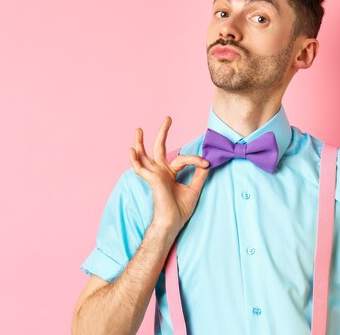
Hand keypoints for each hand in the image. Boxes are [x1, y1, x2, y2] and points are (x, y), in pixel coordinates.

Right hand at [129, 116, 209, 233]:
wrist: (172, 222)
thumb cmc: (180, 209)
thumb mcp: (194, 189)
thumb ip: (199, 175)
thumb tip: (207, 163)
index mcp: (170, 173)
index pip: (182, 159)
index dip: (195, 159)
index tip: (206, 163)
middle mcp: (160, 172)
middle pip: (159, 148)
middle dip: (163, 132)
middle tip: (168, 118)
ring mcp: (154, 175)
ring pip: (145, 155)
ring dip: (140, 143)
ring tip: (139, 130)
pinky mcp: (152, 179)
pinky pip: (141, 168)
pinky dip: (135, 159)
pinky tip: (132, 150)